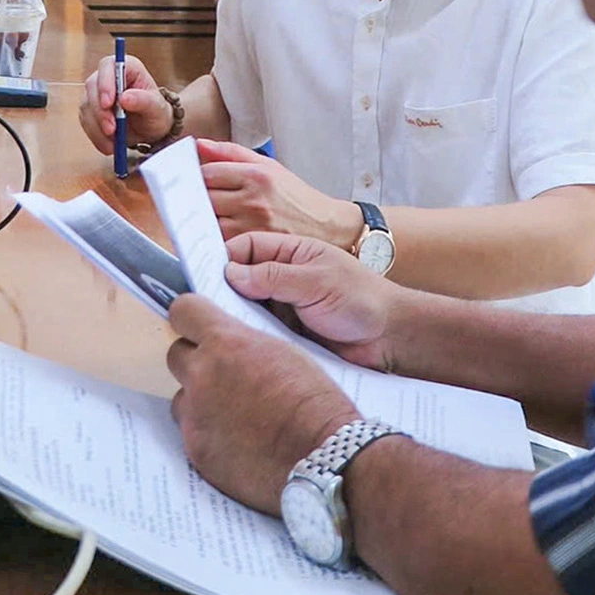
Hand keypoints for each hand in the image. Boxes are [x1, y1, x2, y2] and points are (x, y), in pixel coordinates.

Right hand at [78, 52, 174, 154]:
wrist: (150, 128)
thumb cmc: (156, 112)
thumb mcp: (157, 107)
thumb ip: (143, 101)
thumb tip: (125, 98)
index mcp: (127, 67)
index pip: (108, 66)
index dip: (105, 83)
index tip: (109, 103)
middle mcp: (108, 76)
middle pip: (93, 87)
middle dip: (100, 111)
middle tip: (111, 130)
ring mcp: (96, 93)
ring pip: (87, 107)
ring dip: (97, 128)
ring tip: (114, 142)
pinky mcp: (90, 110)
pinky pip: (86, 122)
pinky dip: (96, 136)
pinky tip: (109, 144)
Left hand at [166, 293, 357, 513]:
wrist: (323, 456)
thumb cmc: (313, 402)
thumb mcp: (283, 352)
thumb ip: (243, 344)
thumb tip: (226, 345)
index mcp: (225, 343)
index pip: (183, 311)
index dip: (191, 317)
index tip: (196, 325)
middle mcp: (202, 375)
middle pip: (175, 355)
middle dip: (196, 362)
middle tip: (220, 375)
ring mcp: (196, 415)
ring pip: (181, 398)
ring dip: (199, 402)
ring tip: (233, 414)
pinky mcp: (197, 450)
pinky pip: (191, 434)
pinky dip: (210, 435)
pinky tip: (238, 442)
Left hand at [197, 139, 360, 248]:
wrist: (329, 228)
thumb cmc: (296, 197)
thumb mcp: (269, 167)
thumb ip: (231, 154)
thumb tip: (198, 145)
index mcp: (257, 176)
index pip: (207, 174)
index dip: (196, 178)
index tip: (193, 182)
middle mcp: (253, 201)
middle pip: (203, 199)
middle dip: (196, 200)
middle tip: (196, 202)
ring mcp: (253, 227)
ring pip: (209, 223)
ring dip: (204, 221)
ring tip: (210, 219)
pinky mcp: (254, 249)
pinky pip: (221, 243)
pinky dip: (216, 239)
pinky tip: (219, 236)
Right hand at [224, 231, 398, 372]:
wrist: (391, 339)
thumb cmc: (362, 300)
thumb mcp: (316, 281)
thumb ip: (273, 276)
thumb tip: (231, 273)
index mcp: (290, 252)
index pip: (245, 248)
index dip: (224, 258)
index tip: (203, 274)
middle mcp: (281, 278)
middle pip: (238, 279)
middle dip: (223, 290)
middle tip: (208, 305)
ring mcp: (281, 308)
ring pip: (244, 309)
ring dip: (235, 317)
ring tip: (223, 327)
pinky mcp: (284, 336)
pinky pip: (257, 334)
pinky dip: (248, 339)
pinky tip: (241, 346)